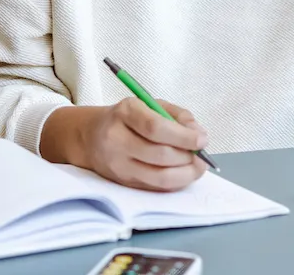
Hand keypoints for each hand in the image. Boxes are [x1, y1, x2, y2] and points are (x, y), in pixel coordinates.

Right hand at [47, 99, 208, 191]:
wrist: (91, 137)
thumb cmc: (128, 118)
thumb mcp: (151, 105)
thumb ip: (178, 116)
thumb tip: (200, 135)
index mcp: (125, 113)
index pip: (156, 128)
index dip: (183, 136)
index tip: (202, 139)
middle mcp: (117, 139)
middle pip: (160, 155)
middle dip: (188, 157)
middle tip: (201, 154)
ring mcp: (118, 165)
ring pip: (159, 177)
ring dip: (185, 174)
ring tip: (196, 166)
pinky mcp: (123, 183)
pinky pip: (155, 188)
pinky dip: (175, 183)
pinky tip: (182, 173)